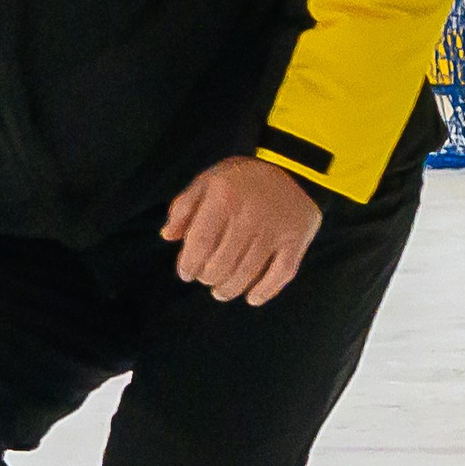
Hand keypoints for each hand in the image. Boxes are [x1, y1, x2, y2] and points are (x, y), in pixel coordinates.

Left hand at [160, 155, 323, 306]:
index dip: (189, 264)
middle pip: (221, 263)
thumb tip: (167, 236)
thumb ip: (184, 207)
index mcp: (223, 198)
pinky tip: (252, 299)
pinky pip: (281, 273)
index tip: (186, 273)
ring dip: (230, 289)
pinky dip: (266, 291)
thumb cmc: (242, 178)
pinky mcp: (296, 239)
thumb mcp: (208, 181)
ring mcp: (275, 229)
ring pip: (247, 272)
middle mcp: (249, 215)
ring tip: (221, 292)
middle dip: (208, 277)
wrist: (293, 166)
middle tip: (207, 278)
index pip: (199, 243)